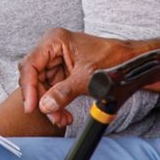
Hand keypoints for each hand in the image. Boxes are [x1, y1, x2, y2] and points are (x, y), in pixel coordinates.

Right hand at [19, 28, 133, 127]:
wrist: (131, 62)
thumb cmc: (113, 60)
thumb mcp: (87, 78)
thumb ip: (64, 92)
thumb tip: (45, 106)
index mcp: (55, 40)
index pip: (31, 65)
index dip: (29, 87)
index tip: (32, 107)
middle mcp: (52, 48)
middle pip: (34, 77)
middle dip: (42, 99)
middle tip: (53, 116)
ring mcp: (56, 60)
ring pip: (42, 86)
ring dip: (49, 104)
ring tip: (63, 118)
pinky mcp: (62, 72)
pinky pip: (52, 90)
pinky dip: (56, 103)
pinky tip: (65, 114)